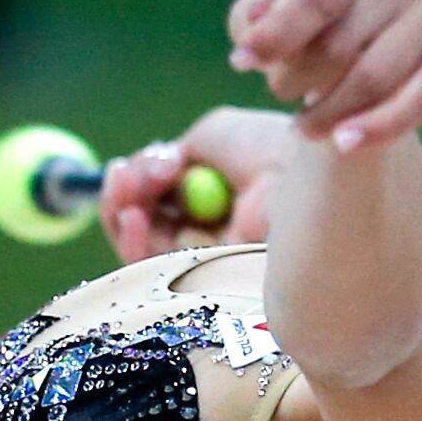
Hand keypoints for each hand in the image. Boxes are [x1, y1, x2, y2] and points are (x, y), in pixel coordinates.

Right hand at [98, 105, 290, 261]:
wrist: (298, 182)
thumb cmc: (268, 149)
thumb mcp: (215, 135)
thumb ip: (178, 154)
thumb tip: (156, 172)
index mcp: (221, 194)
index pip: (166, 194)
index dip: (147, 176)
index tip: (158, 157)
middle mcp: (214, 229)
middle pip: (148, 222)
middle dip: (128, 193)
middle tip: (124, 173)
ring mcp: (209, 258)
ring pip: (143, 246)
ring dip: (123, 211)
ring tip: (125, 184)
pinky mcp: (203, 285)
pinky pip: (153, 272)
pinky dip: (132, 242)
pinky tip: (132, 217)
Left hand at [226, 0, 421, 153]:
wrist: (360, 50)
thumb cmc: (306, 30)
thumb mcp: (269, 20)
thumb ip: (253, 20)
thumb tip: (256, 25)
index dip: (279, 32)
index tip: (241, 62)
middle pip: (342, 42)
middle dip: (299, 79)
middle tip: (279, 91)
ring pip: (376, 77)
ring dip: (331, 111)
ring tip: (304, 125)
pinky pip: (419, 101)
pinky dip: (377, 128)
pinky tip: (344, 143)